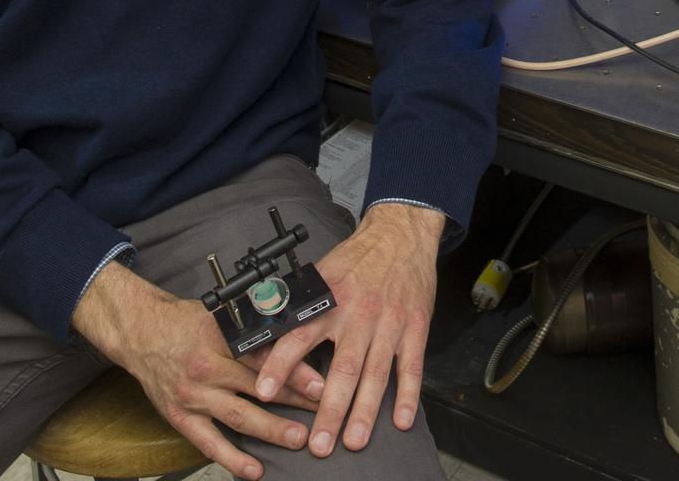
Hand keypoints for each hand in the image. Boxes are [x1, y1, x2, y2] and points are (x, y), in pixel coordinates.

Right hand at [72, 262, 322, 478]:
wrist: (140, 333)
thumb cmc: (184, 321)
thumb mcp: (218, 314)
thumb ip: (249, 325)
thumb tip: (291, 330)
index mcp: (219, 337)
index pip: (263, 356)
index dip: (294, 371)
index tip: (320, 383)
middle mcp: (207, 367)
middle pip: (258, 387)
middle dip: (293, 401)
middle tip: (322, 413)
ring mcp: (193, 395)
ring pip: (239, 416)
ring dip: (271, 430)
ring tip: (298, 438)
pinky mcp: (181, 416)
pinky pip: (210, 442)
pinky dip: (232, 458)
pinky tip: (254, 469)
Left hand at [253, 202, 441, 457]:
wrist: (399, 234)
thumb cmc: (357, 258)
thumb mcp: (323, 273)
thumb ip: (301, 304)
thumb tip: (268, 328)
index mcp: (330, 301)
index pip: (298, 336)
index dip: (280, 365)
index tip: (264, 392)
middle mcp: (358, 315)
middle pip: (342, 369)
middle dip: (329, 410)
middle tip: (318, 445)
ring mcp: (388, 323)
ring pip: (375, 374)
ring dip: (365, 412)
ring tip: (354, 441)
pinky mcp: (414, 328)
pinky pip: (411, 367)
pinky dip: (408, 395)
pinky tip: (401, 420)